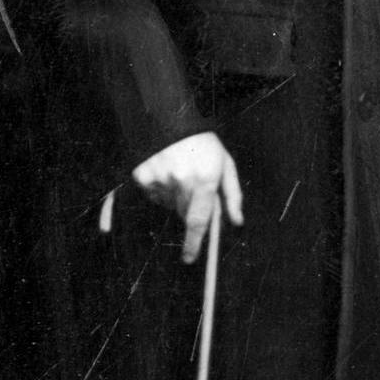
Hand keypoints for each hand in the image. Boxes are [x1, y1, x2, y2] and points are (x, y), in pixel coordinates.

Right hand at [133, 131, 242, 264]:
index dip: (193, 243)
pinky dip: (160, 189)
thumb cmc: (205, 145)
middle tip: (194, 186)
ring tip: (180, 172)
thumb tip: (236, 222)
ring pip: (169, 204)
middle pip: (184, 214)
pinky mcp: (143, 176)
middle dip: (191, 208)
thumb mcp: (225, 165)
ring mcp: (160, 179)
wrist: (172, 120)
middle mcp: (181, 181)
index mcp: (206, 179)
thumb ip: (232, 196)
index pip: (198, 221)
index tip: (189, 258)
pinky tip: (166, 170)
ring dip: (176, 197)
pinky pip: (153, 195)